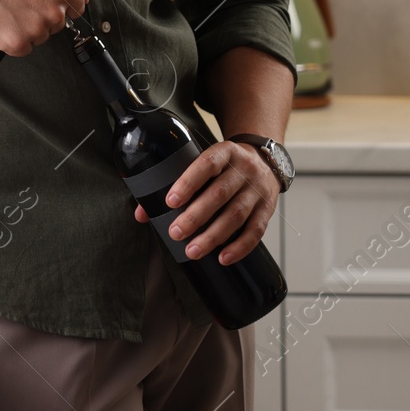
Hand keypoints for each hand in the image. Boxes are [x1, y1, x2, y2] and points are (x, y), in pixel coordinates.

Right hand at [0, 0, 86, 55]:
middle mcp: (53, 12)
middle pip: (57, 24)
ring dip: (27, 27)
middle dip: (42, 14)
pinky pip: (23, 48)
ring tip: (9, 7)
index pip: (77, 7)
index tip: (48, 0)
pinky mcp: (16, 43)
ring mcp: (35, 30)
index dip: (61, 2)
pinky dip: (13, 38)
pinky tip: (3, 20)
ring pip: (40, 37)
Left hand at [133, 141, 277, 264]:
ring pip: (237, 215)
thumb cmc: (225, 166)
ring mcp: (257, 190)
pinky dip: (239, 247)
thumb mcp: (205, 163)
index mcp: (224, 152)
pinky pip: (256, 231)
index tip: (170, 202)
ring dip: (213, 236)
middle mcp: (244, 169)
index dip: (188, 183)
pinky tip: (222, 258)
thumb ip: (174, 183)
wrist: (266, 160)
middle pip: (219, 194)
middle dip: (196, 216)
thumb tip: (142, 213)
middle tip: (175, 233)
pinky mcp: (267, 209)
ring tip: (192, 251)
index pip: (206, 165)